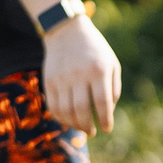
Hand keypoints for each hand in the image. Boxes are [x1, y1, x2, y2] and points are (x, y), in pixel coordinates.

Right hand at [42, 16, 120, 133]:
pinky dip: (60, 117)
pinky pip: (53, 105)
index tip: (107, 128)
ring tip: (81, 128)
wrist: (66, 30)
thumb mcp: (112, 63)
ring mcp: (61, 77)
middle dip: (88, 126)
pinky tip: (68, 120)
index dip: (105, 119)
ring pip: (66, 110)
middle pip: (82, 109)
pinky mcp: (49, 80)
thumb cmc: (94, 50)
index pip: (102, 102)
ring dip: (74, 124)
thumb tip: (108, 112)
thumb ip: (114, 88)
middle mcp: (78, 74)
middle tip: (93, 132)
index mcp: (98, 70)